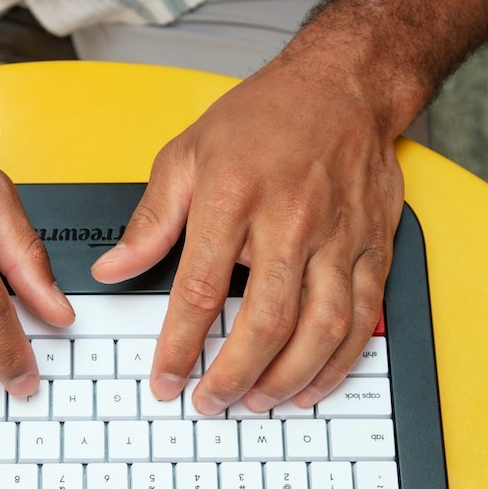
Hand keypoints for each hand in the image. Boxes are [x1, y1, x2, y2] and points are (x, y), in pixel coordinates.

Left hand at [91, 57, 404, 413]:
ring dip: (288, 377)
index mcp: (232, 198)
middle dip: (234, 376)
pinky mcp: (374, 246)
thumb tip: (113, 269)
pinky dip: (340, 360)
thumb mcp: (185, 155)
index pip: (199, 291)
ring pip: (322, 327)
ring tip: (258, 402)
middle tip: (211, 403)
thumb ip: (150, 221)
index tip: (165, 380)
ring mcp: (338, 236)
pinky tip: (313, 383)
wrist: (343, 85)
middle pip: (266, 320)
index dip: (179, 347)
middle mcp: (290, 220)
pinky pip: (364, 316)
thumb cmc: (261, 119)